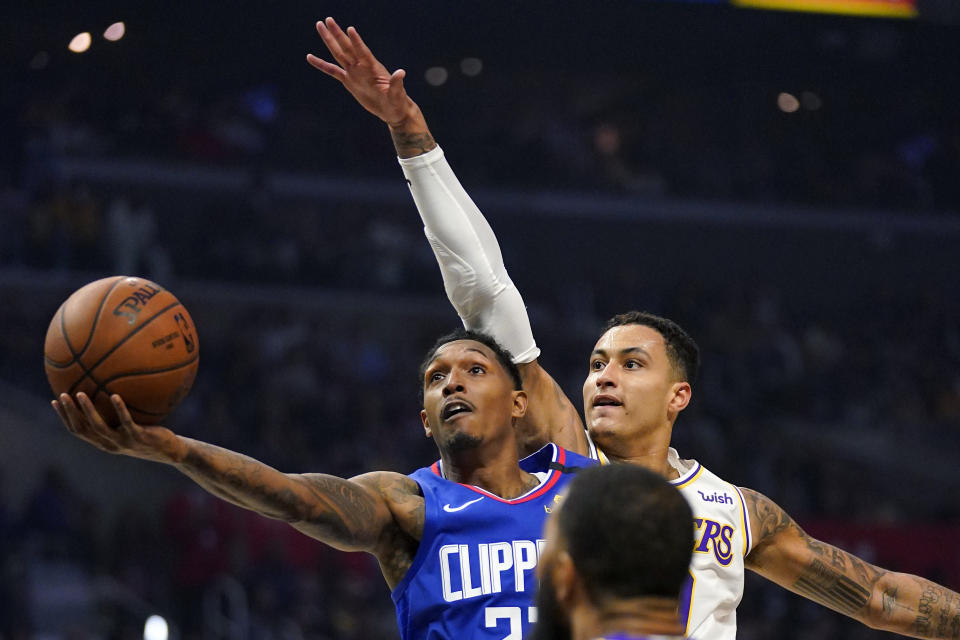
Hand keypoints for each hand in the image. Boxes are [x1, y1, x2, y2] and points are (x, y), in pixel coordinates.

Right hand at [52, 392, 183, 463]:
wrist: (170, 452)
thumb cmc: (149, 436)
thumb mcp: (130, 427)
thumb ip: (117, 416)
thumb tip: (111, 390)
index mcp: (104, 442)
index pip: (78, 431)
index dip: (65, 418)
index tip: (55, 402)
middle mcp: (109, 444)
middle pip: (83, 429)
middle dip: (70, 413)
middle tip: (62, 395)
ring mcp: (123, 441)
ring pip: (99, 426)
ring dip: (88, 410)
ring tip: (80, 393)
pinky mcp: (138, 437)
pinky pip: (126, 421)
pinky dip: (119, 409)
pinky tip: (115, 395)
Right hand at [307, 17, 414, 126]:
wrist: (392, 110)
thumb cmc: (397, 102)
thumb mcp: (397, 94)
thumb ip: (396, 83)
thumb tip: (401, 73)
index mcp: (373, 68)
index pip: (363, 52)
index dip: (357, 42)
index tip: (350, 29)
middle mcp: (361, 67)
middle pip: (347, 47)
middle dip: (337, 34)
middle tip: (328, 19)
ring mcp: (354, 72)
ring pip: (339, 53)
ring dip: (329, 40)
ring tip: (320, 26)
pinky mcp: (349, 81)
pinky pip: (332, 71)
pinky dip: (321, 64)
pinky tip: (310, 57)